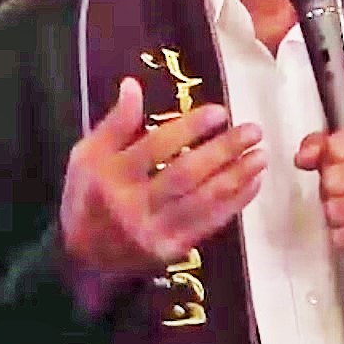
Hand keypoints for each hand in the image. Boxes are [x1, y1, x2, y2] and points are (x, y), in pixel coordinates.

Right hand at [60, 77, 266, 276]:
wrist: (83, 259)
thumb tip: (133, 84)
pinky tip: (253, 183)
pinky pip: (210, 224)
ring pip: (202, 201)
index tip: (219, 112)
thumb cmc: (87, 197)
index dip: (189, 128)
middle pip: (185, 174)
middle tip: (253, 130)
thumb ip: (114, 122)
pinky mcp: (173, 250)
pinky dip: (235, 203)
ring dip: (236, 177)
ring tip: (261, 155)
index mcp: (110, 177)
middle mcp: (133, 206)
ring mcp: (155, 232)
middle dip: (223, 151)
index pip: (155, 147)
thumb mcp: (87, 156)